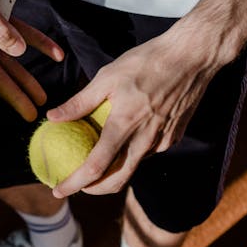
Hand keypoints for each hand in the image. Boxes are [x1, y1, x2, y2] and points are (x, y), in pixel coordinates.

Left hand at [47, 19, 234, 196]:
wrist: (193, 56)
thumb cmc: (147, 61)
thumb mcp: (107, 76)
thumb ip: (80, 102)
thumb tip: (52, 117)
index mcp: (125, 124)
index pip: (96, 166)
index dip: (74, 183)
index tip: (58, 190)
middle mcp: (145, 139)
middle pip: (117, 180)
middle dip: (94, 189)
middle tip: (77, 185)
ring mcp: (163, 140)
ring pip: (134, 165)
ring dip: (114, 169)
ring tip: (96, 160)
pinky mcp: (174, 136)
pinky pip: (149, 152)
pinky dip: (133, 151)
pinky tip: (126, 137)